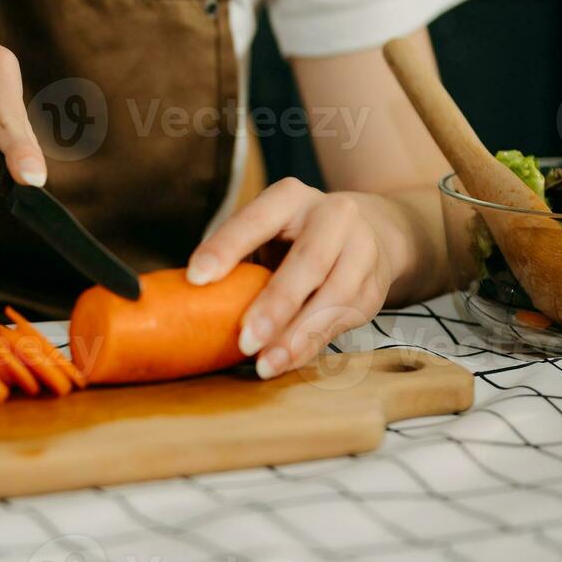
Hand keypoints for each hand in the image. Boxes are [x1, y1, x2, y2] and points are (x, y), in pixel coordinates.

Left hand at [186, 179, 398, 378]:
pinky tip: (287, 361)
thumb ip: (238, 254)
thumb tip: (187, 294)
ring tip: (265, 363)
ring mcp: (361, 250)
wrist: (372, 230)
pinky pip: (343, 319)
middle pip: (309, 261)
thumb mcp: (268, 229)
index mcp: (292, 197)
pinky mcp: (374, 286)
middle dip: (276, 304)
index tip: (196, 278)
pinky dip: (312, 344)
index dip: (225, 247)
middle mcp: (333, 216)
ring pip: (333, 296)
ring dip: (297, 335)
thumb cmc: (296, 235)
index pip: (256, 220)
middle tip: (244, 340)